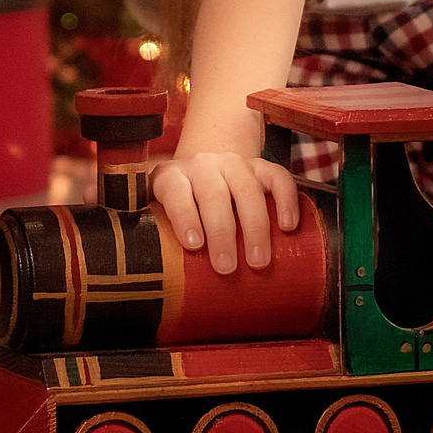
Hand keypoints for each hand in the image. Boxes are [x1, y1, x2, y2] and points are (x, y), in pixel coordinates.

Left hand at [151, 151, 300, 273]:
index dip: (184, 216)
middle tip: (226, 267)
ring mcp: (235, 164)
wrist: (203, 170)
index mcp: (173, 177)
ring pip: (247, 188)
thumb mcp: (155, 210)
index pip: (176, 191)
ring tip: (258, 262)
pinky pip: (278, 177)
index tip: (194, 245)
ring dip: (254, 226)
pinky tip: (288, 227)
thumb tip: (143, 261)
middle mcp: (204, 166)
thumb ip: (149, 227)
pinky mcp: (261, 167)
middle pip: (213, 194)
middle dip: (221, 232)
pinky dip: (286, 200)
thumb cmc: (179, 204)